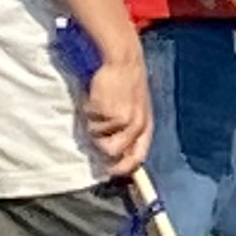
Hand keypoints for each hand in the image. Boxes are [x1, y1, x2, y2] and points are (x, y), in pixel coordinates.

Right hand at [78, 43, 151, 179]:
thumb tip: (115, 155)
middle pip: (113, 153)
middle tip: (97, 130)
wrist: (124, 63)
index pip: (138, 157)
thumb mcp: (136, 108)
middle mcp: (137, 126)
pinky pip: (91, 121)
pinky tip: (97, 98)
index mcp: (146, 127)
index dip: (125, 168)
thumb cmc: (127, 85)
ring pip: (98, 138)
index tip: (112, 172)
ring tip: (99, 108)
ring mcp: (124, 120)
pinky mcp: (109, 111)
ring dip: (93, 126)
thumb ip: (129, 129)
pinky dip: (89, 112)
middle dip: (100, 146)